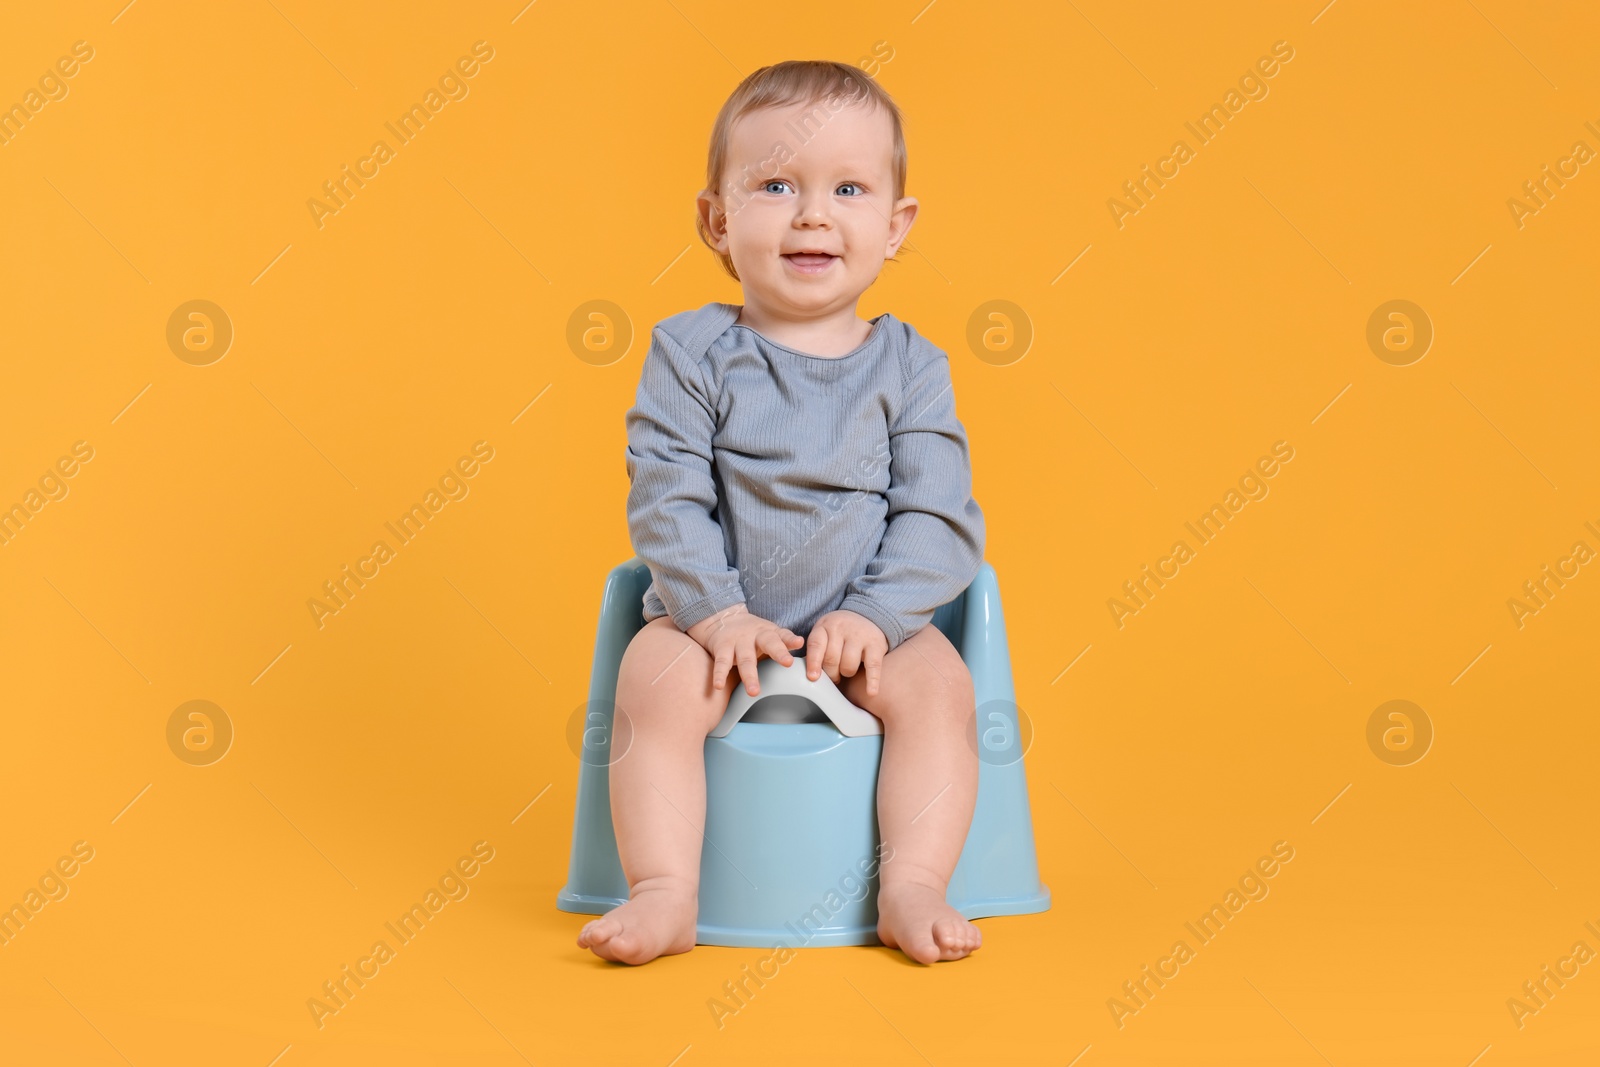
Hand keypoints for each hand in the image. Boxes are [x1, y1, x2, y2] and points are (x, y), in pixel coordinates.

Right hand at [686, 603, 803, 696]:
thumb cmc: (752, 634)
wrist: (722, 619)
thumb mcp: (770, 635)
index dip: (791, 640)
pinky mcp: (722, 647)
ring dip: (749, 675)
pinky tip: (718, 686)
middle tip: (788, 663)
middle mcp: (755, 635)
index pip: (783, 636)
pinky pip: (721, 663)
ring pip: (745, 659)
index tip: (799, 643)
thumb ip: (785, 645)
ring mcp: (738, 641)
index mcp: (770, 633)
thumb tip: (809, 661)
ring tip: (754, 692)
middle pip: (769, 643)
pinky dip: (719, 675)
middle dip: (779, 652)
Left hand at [805, 609, 887, 695]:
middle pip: (831, 659)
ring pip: (849, 665)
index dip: (813, 663)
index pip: (816, 645)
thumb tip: (812, 676)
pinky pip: (873, 666)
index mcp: (825, 626)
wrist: (867, 617)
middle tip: (834, 675)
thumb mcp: (825, 634)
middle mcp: (842, 628)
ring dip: (847, 673)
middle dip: (831, 673)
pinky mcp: (876, 644)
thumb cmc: (841, 633)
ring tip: (847, 670)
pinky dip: (872, 681)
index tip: (813, 677)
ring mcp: (860, 635)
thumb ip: (817, 651)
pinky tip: (871, 692)